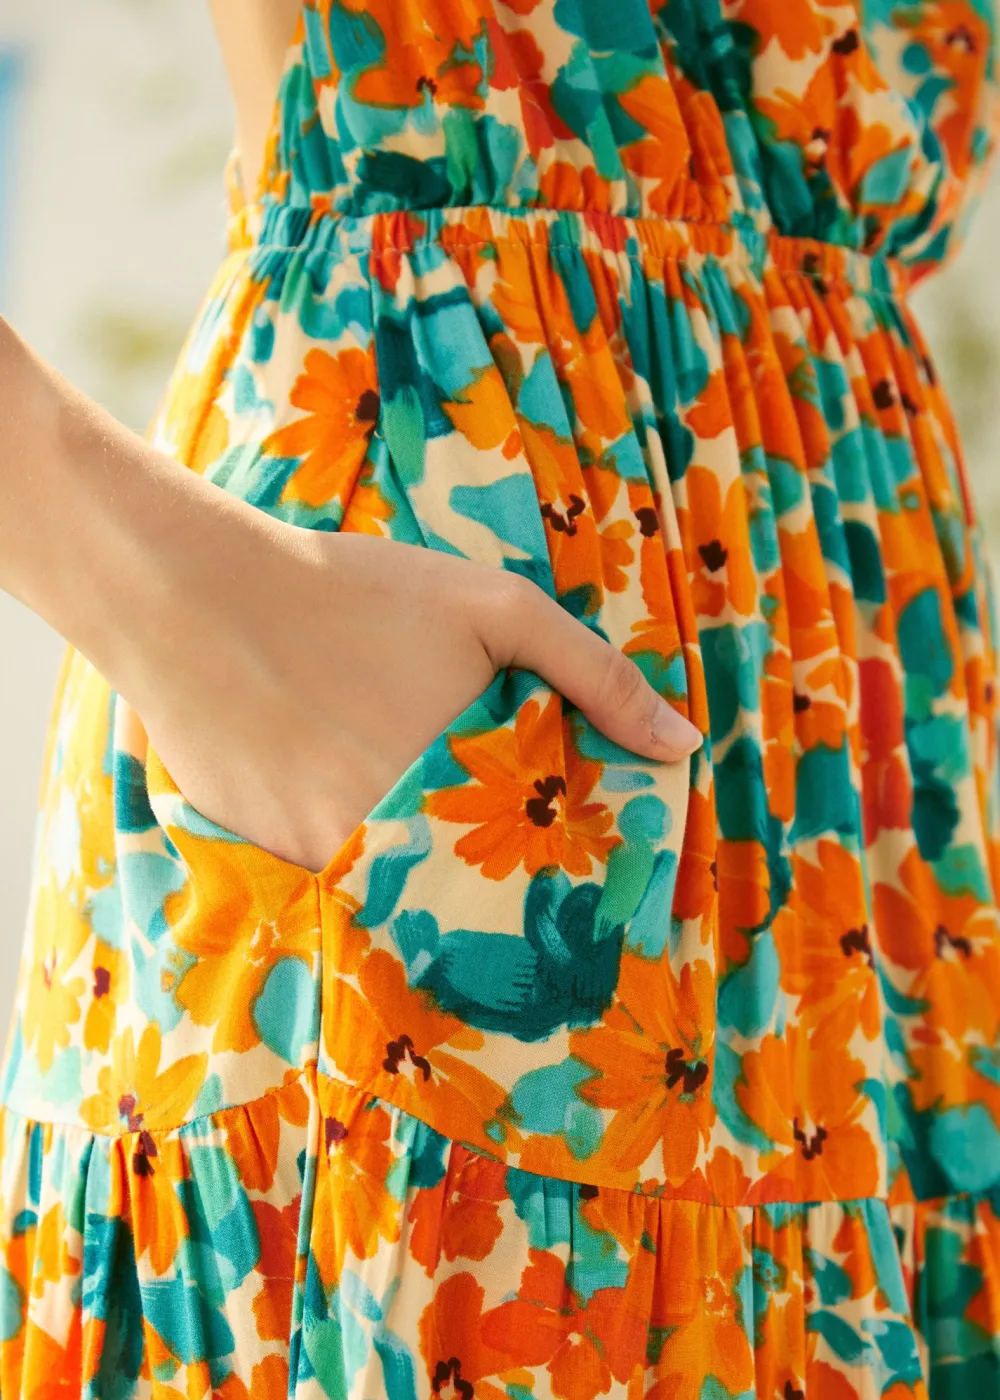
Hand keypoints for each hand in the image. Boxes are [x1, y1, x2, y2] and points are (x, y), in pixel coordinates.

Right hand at [0, 316, 698, 876]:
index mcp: (463, 790)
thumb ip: (593, 676)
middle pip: (475, 898)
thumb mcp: (492, 608)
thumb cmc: (353, 591)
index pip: (544, 873)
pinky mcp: (268, 859)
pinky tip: (347, 802)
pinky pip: (335, 883)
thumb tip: (684, 744)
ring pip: (403, 896)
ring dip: (430, 877)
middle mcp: (398, 843)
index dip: (570, 877)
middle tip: (506, 853)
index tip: (585, 878)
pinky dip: (359, 861)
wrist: (194, 595)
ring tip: (419, 821)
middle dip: (502, 887)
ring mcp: (325, 859)